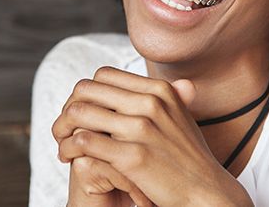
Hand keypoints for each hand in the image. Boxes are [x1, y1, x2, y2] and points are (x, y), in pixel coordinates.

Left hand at [53, 67, 252, 206]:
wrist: (206, 192)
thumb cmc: (188, 159)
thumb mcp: (179, 117)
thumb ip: (158, 98)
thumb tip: (135, 85)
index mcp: (159, 90)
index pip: (104, 76)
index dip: (85, 92)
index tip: (80, 111)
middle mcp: (150, 103)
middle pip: (86, 90)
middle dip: (68, 107)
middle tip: (64, 128)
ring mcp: (141, 128)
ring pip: (79, 113)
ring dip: (62, 128)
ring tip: (63, 144)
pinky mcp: (132, 156)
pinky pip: (84, 141)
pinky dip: (69, 147)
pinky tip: (70, 158)